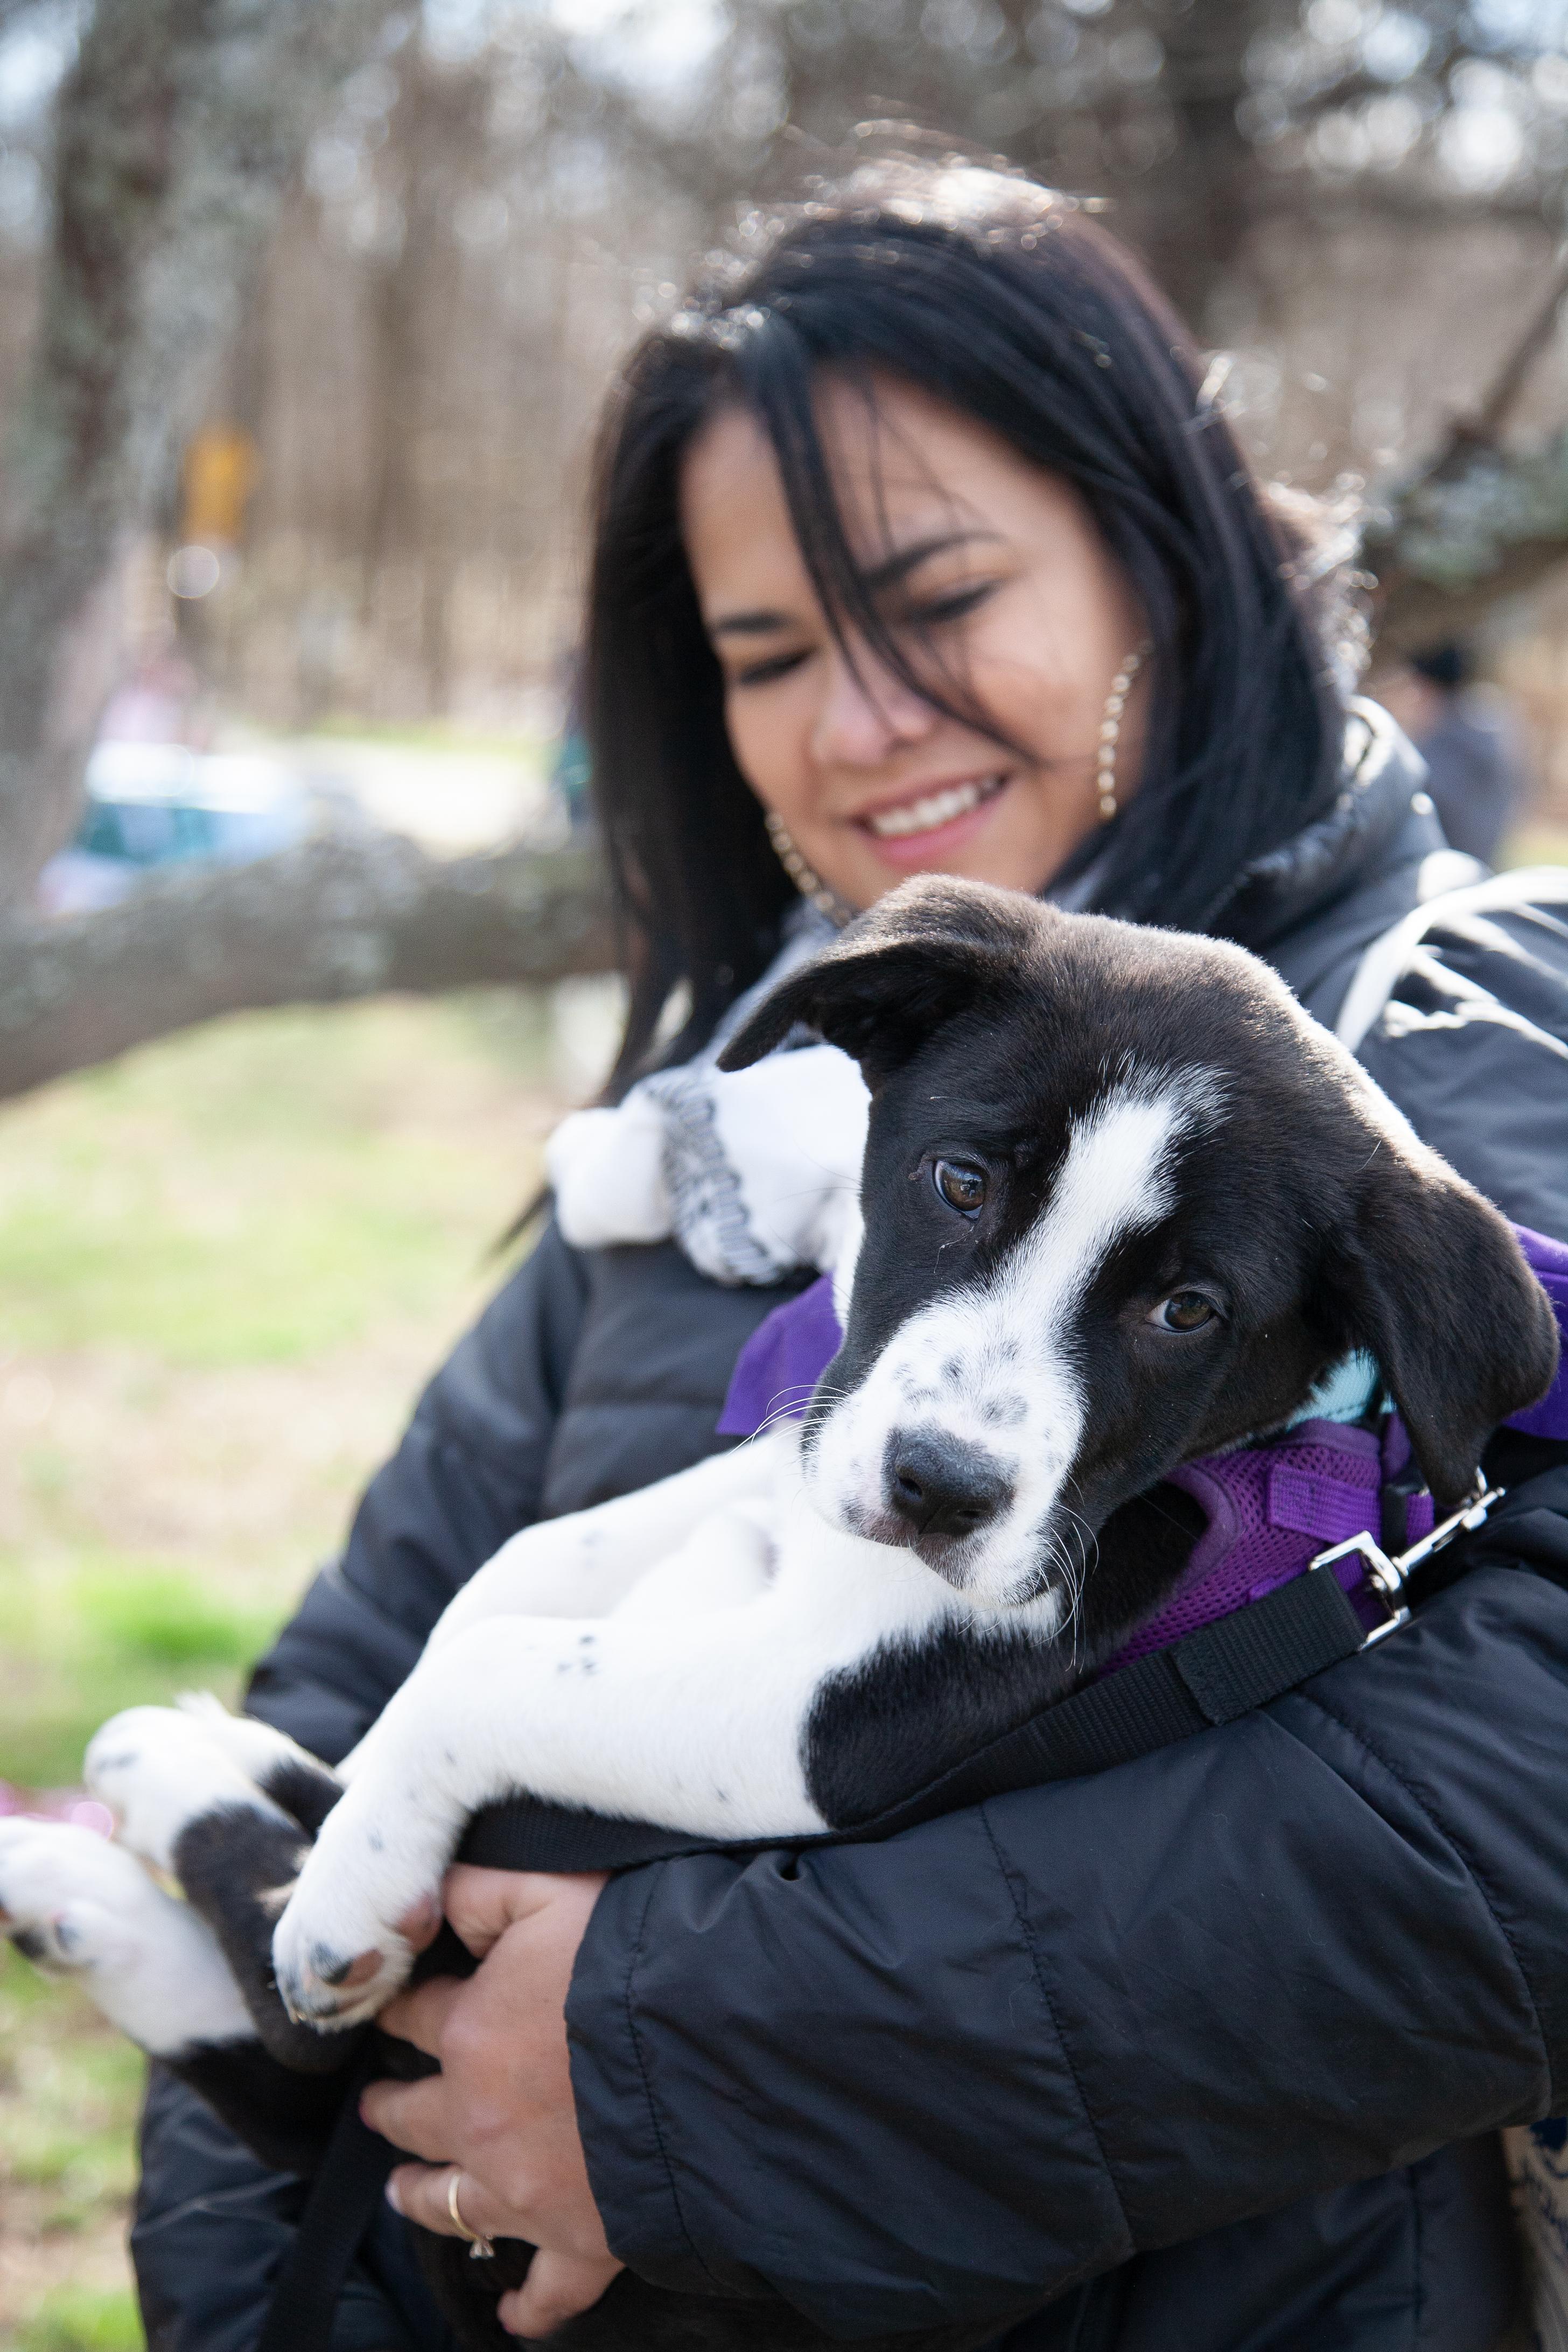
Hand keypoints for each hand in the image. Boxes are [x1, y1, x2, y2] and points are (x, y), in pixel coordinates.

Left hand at [362, 1866, 621, 2339]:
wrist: (714, 2045)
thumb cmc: (635, 1955)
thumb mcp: (550, 1886)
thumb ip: (481, 1886)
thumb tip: (434, 1889)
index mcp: (470, 2031)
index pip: (415, 2016)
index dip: (401, 2009)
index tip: (393, 2010)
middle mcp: (481, 2119)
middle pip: (415, 2117)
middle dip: (393, 2109)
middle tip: (379, 2107)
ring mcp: (527, 2189)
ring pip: (453, 2204)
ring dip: (424, 2197)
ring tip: (406, 2189)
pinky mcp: (582, 2241)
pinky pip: (549, 2290)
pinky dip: (530, 2309)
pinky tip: (512, 2317)